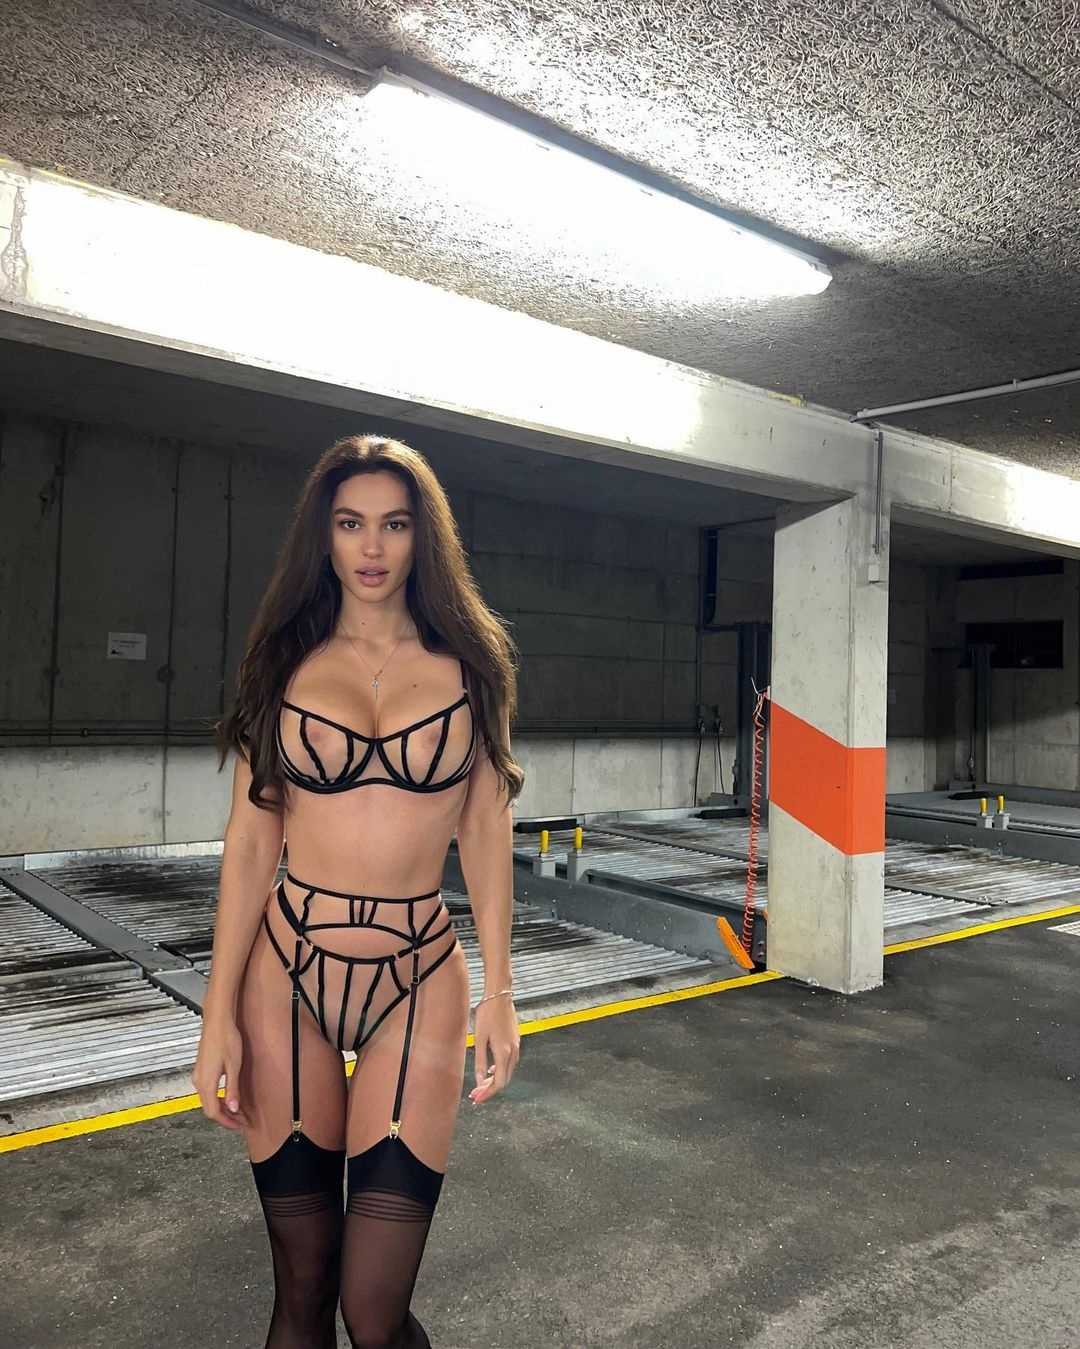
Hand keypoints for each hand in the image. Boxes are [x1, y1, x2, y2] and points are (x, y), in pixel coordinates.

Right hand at [192, 1015, 250, 1131]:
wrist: (217, 1021)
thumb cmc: (227, 1040)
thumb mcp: (234, 1067)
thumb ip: (232, 1089)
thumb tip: (234, 1109)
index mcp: (206, 1083)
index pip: (214, 1112)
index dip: (227, 1122)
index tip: (240, 1125)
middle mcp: (198, 1081)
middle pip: (209, 1108)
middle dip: (226, 1117)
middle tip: (241, 1120)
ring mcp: (198, 1075)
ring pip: (207, 1100)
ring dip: (222, 1108)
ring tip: (237, 1110)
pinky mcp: (201, 1069)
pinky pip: (207, 1091)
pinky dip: (217, 1098)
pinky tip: (227, 1096)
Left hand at [468, 995, 519, 1104]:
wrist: (499, 996)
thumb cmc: (487, 1014)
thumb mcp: (480, 1039)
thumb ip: (480, 1062)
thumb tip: (480, 1082)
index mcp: (504, 1053)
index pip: (499, 1082)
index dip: (488, 1093)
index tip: (477, 1098)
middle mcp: (513, 1052)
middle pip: (504, 1079)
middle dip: (490, 1089)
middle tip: (476, 1094)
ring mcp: (516, 1046)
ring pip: (508, 1071)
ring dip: (495, 1080)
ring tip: (480, 1084)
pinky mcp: (515, 1040)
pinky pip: (510, 1062)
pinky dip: (500, 1070)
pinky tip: (490, 1069)